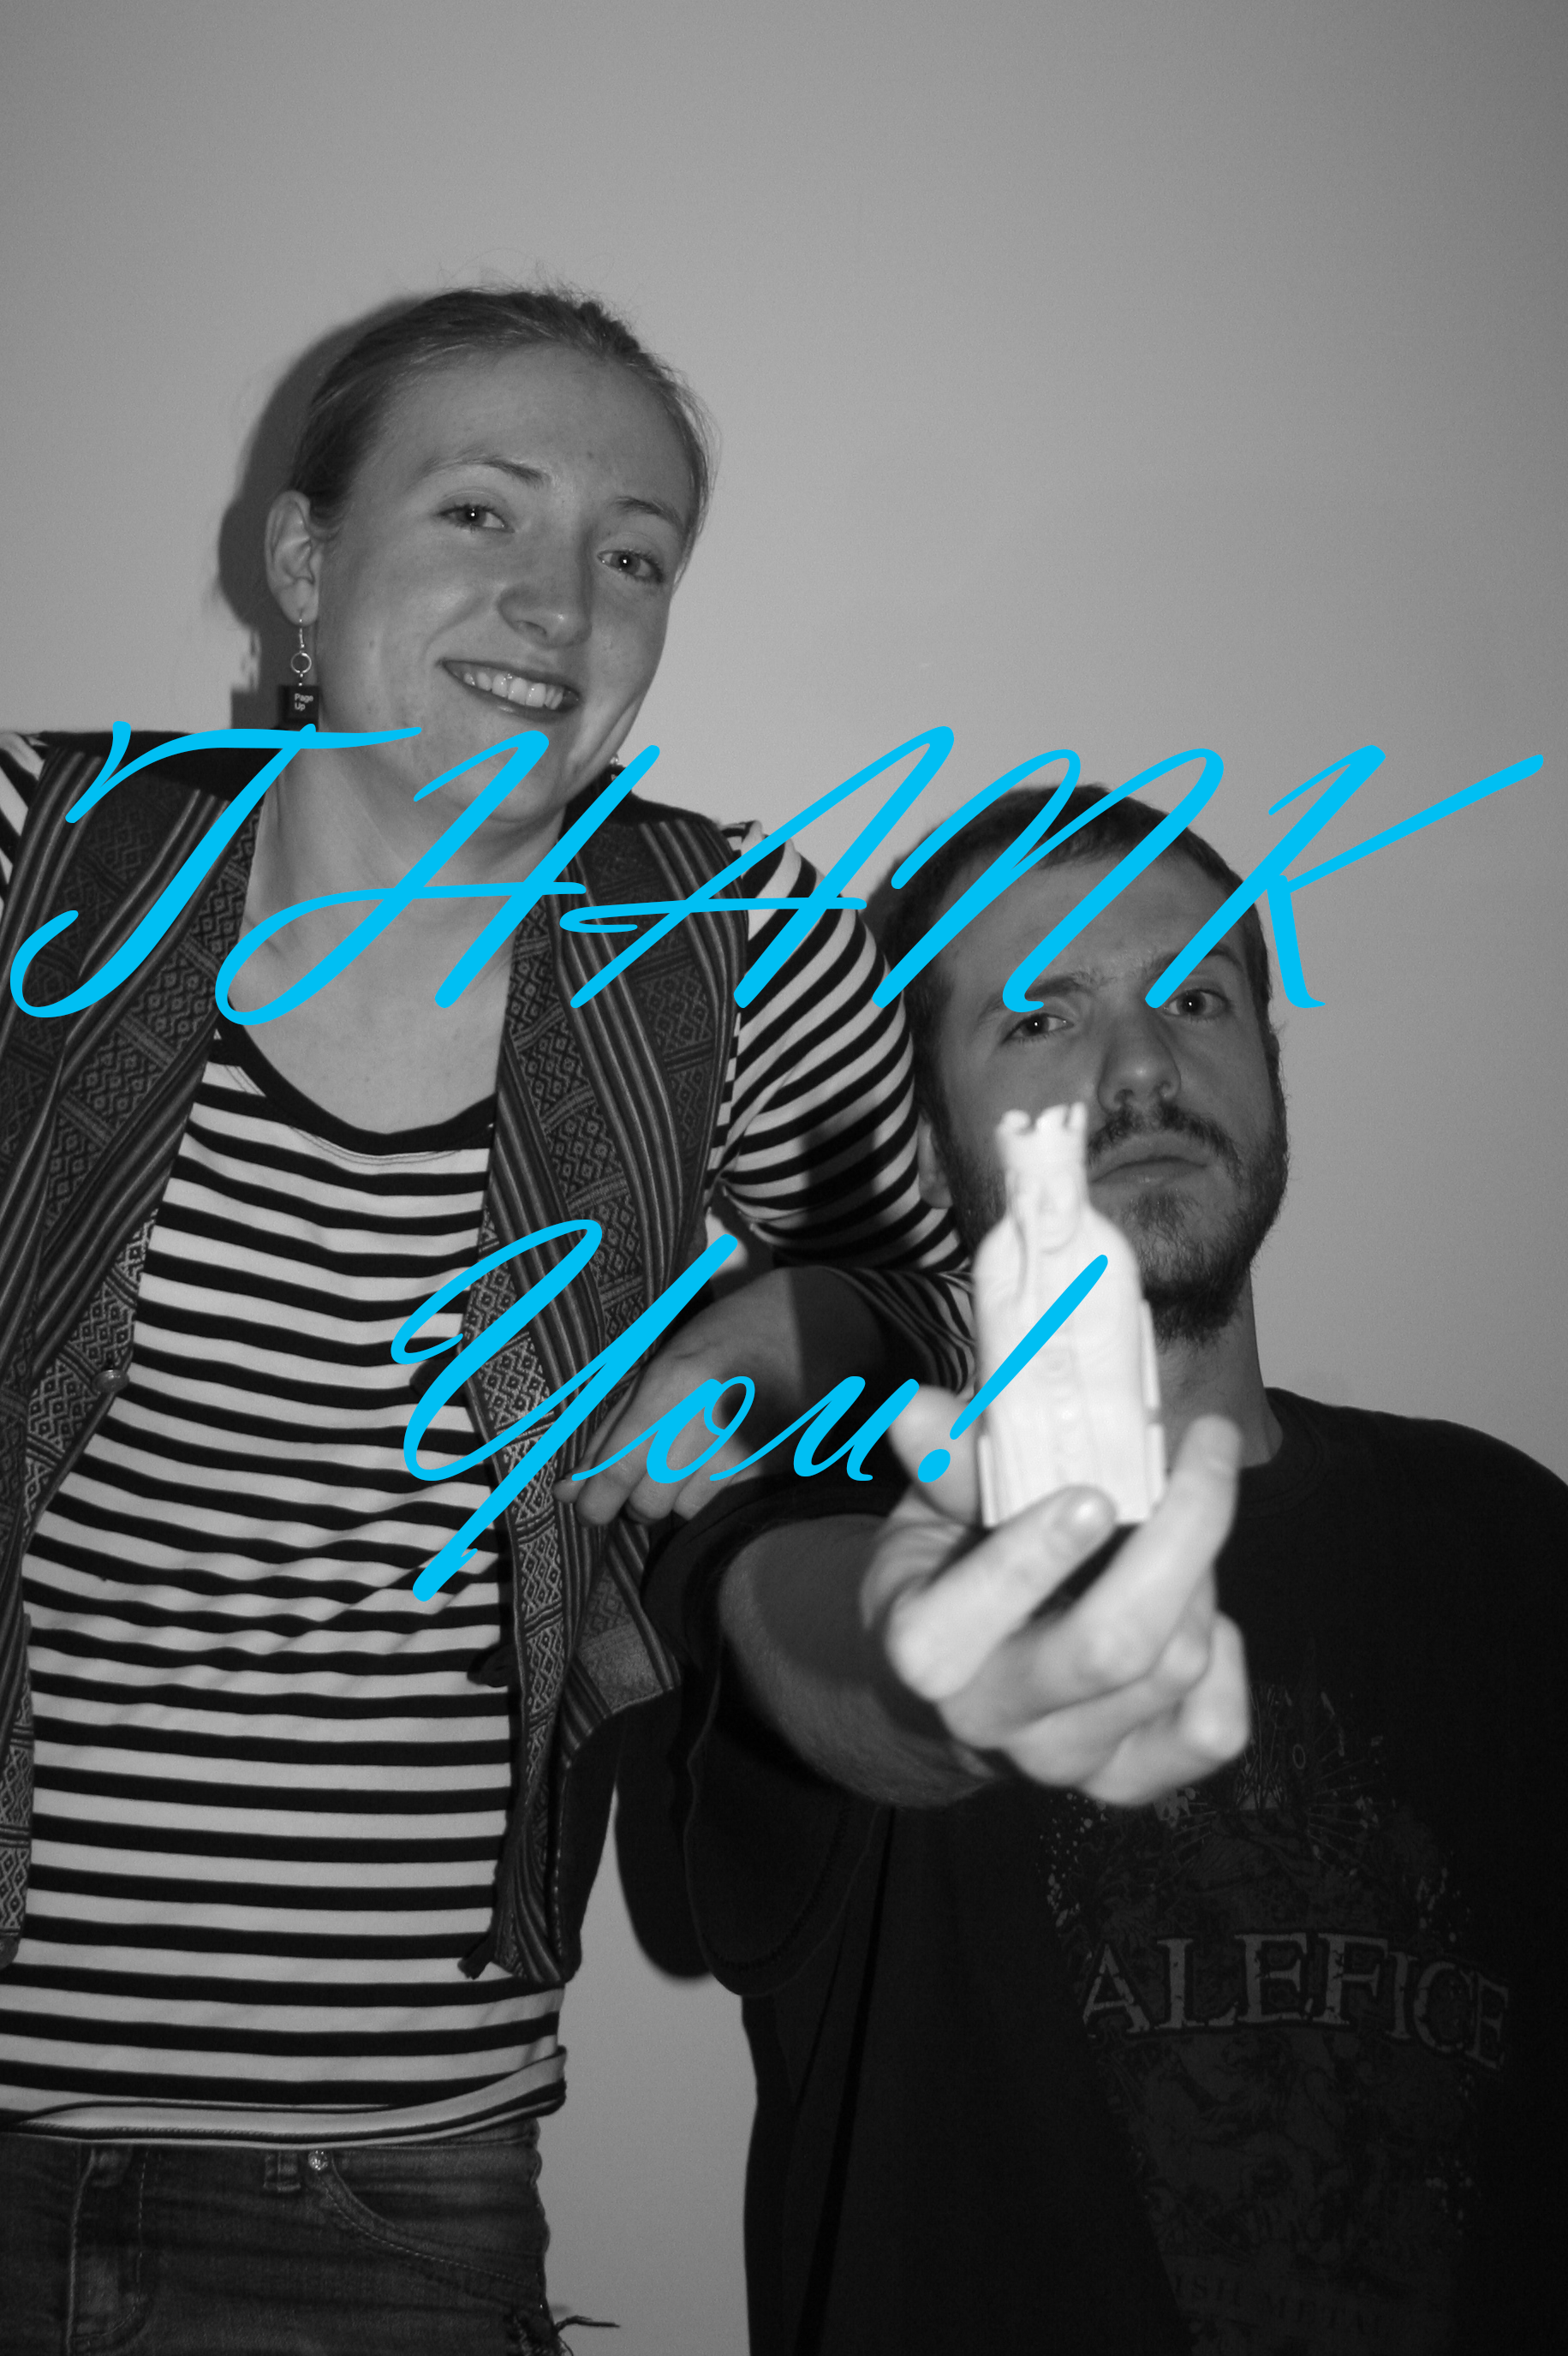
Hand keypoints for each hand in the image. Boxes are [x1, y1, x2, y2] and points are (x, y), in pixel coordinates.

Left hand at [560, 1267, 884, 1527]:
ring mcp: (751, 1446)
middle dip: (636, 1500)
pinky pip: (725, 1504)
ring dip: (676, 1497)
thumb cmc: (727, 1335)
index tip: (584, 1507)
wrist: (818, 1321)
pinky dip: (714, 1492)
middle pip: (649, 1502)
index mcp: (676, 1381)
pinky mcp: (780, 1464)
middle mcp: (712, 1417)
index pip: (618, 1466)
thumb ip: (613, 1426)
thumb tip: (566, 1489)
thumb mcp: (663, 1360)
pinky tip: (722, 1457)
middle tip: (641, 1477)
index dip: (593, 1499)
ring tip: (688, 1458)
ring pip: (686, 1510)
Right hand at [867, 1390, 1248, 1803]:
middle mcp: (992, 1719)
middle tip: (1207, 1447)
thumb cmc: (944, 1577)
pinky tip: (1195, 1611)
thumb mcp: (927, 1514)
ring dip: (1201, 1572)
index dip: (1037, 1556)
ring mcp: (1065, 1761)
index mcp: (924, 1650)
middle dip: (1180, 1536)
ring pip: (1175, 1667)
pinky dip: (1227, 1657)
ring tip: (1182, 1518)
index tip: (1095, 1489)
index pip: (973, 1618)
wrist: (949, 1697)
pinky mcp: (1127, 1782)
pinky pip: (1213, 1730)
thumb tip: (919, 1409)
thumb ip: (943, 1465)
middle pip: (1113, 1647)